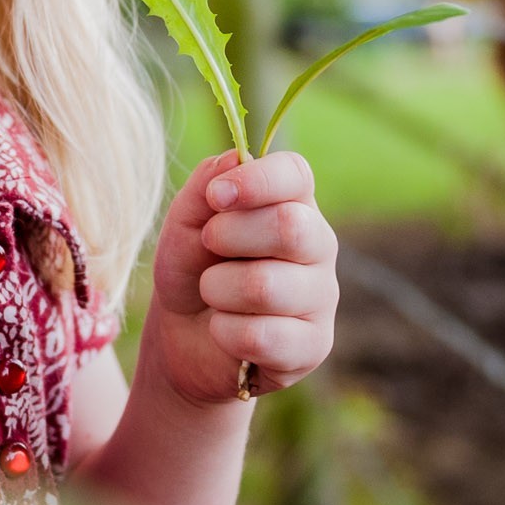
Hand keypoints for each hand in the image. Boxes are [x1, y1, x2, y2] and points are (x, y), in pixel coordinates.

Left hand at [141, 149, 338, 406]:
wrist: (183, 337)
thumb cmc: (193, 268)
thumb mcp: (185, 222)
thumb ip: (205, 185)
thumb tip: (234, 158)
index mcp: (293, 203)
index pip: (296, 174)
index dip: (256, 180)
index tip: (217, 196)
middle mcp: (318, 245)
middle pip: (289, 227)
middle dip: (229, 235)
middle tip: (207, 245)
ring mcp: (321, 297)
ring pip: (266, 286)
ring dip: (217, 289)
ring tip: (212, 292)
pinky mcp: (314, 346)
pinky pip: (262, 336)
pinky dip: (224, 331)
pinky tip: (224, 329)